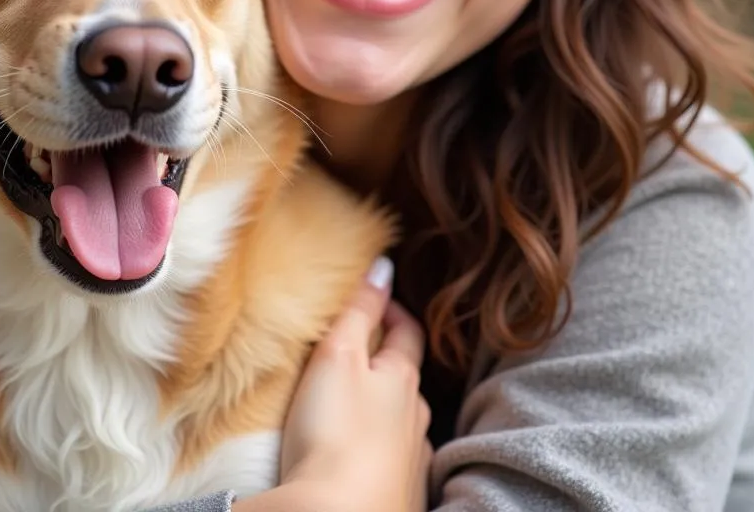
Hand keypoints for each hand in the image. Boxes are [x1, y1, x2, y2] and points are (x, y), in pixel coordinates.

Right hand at [279, 257, 431, 511]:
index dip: (391, 310)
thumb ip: (360, 310)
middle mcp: (416, 419)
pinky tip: (354, 457)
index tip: (372, 296)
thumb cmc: (337, 434)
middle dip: (383, 361)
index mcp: (404, 380)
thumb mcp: (340, 355)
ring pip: (398, 423)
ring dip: (378, 410)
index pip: (407, 332)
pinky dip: (373, 451)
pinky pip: (388, 463)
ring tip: (345, 405)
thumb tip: (383, 264)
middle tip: (351, 348)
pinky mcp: (396, 497)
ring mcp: (410, 462)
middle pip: (404, 378)